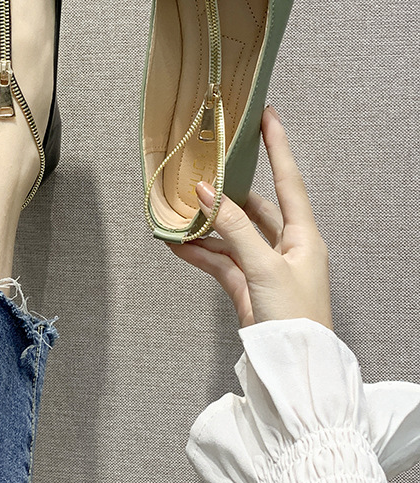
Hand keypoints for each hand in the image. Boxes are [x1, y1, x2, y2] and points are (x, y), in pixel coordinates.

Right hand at [169, 106, 331, 328]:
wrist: (293, 367)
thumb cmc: (295, 316)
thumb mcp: (265, 266)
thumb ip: (233, 227)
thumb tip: (206, 191)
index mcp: (304, 236)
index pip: (288, 180)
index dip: (278, 146)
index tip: (267, 116)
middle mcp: (285, 246)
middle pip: (253, 207)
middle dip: (227, 191)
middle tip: (204, 168)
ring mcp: (264, 266)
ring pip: (231, 235)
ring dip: (207, 225)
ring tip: (178, 210)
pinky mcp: (246, 286)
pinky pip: (220, 260)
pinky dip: (199, 252)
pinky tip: (177, 245)